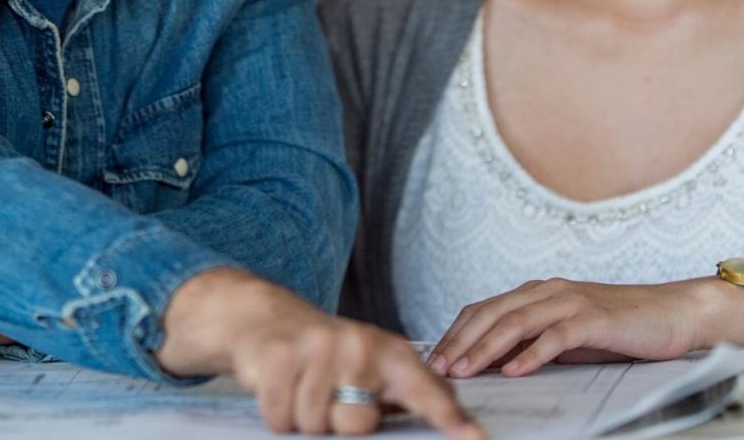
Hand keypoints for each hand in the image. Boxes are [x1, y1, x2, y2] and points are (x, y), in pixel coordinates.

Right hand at [159, 269, 484, 437]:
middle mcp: (360, 346)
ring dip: (303, 418)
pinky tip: (281, 385)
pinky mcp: (281, 356)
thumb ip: (403, 395)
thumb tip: (452, 427)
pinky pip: (281, 418)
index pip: (426, 392)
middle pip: (358, 425)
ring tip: (303, 387)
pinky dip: (276, 412)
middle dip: (337, 422)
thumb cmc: (328, 352)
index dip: (450, 418)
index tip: (475, 439)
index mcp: (391, 353)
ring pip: (315, 426)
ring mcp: (320, 348)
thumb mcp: (372, 365)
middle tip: (328, 394)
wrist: (268, 316)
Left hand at [428, 276, 740, 378]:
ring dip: (486, 347)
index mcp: (539, 293)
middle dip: (462, 340)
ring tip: (465, 370)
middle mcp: (549, 291)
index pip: (486, 309)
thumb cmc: (621, 327)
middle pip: (492, 312)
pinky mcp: (593, 318)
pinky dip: (531, 354)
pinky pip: (555, 336)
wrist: (673, 313)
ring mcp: (571, 302)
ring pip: (516, 321)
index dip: (458, 331)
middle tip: (439, 366)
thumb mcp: (570, 334)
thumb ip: (536, 340)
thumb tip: (498, 361)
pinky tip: (514, 371)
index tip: (437, 356)